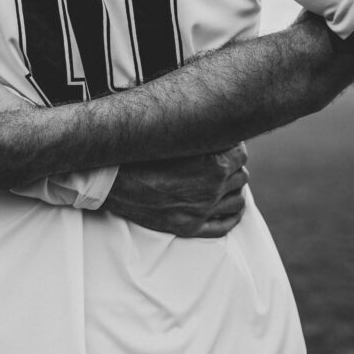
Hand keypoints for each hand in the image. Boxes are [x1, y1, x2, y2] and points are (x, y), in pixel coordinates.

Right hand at [101, 144, 248, 237]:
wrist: (112, 181)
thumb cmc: (140, 154)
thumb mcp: (174, 138)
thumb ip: (201, 134)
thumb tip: (219, 126)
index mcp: (214, 164)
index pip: (241, 154)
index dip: (234, 147)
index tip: (225, 144)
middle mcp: (212, 189)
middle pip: (241, 177)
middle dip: (234, 167)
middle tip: (221, 161)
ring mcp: (202, 211)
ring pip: (237, 201)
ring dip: (234, 190)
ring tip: (224, 182)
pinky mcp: (190, 227)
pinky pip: (224, 226)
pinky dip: (231, 216)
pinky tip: (228, 207)